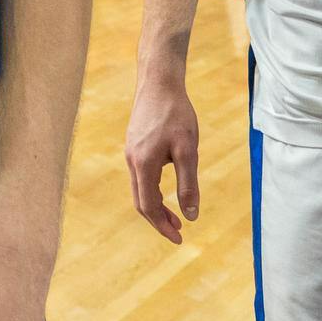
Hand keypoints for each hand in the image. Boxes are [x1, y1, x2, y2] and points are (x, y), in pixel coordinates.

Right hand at [125, 79, 200, 243]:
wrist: (159, 82)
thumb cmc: (176, 114)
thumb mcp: (188, 150)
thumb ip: (188, 184)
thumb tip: (191, 216)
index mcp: (143, 165)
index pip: (149, 206)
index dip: (163, 226)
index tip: (180, 238)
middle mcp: (132, 161)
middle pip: (140, 202)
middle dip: (158, 220)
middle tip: (178, 232)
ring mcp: (130, 152)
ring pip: (139, 189)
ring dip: (155, 205)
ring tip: (175, 214)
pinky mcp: (134, 144)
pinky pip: (139, 176)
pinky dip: (152, 190)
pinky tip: (167, 187)